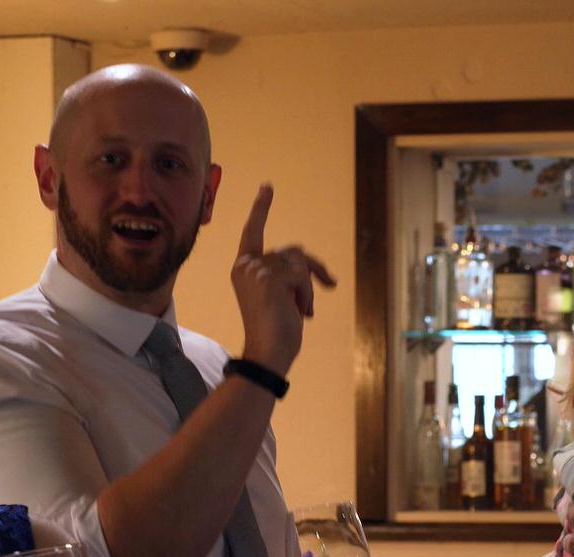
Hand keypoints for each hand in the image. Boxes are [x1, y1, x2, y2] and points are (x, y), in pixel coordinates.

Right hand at [231, 183, 334, 375]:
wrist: (269, 352)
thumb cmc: (277, 331)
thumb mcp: (282, 296)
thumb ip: (285, 274)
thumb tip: (306, 262)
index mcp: (243, 268)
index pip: (253, 232)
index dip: (261, 209)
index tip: (268, 188)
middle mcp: (245, 265)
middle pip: (291, 251)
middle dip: (313, 269)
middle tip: (330, 284)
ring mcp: (256, 269)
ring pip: (299, 262)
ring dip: (309, 287)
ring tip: (304, 310)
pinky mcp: (269, 277)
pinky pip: (302, 276)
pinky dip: (308, 295)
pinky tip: (302, 313)